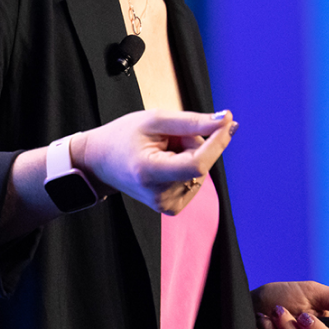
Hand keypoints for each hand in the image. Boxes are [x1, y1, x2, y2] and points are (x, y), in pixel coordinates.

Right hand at [78, 109, 236, 215]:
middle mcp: (161, 196)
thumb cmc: (124, 137)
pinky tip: (165, 163)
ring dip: (189, 154)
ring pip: (200, 170)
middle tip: (166, 137)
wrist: (100, 162)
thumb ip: (192, 122)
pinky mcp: (173, 208)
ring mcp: (167, 206)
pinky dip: (187, 166)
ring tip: (161, 150)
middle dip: (193, 142)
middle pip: (200, 162)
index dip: (216, 142)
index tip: (228, 122)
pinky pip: (196, 178)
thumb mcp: (155, 120)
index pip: (197, 163)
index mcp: (151, 174)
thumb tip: (227, 122)